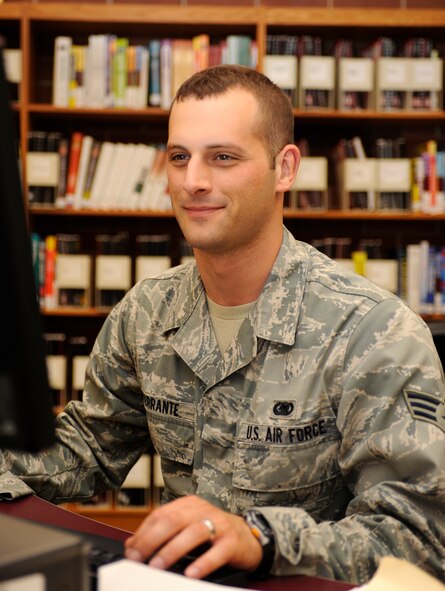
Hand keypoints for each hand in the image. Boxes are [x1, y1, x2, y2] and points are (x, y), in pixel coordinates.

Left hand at [124, 495, 262, 578]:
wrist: (249, 537)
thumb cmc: (213, 534)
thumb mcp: (187, 529)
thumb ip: (163, 534)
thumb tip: (132, 545)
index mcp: (189, 505)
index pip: (161, 515)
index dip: (144, 533)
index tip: (131, 552)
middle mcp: (203, 510)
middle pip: (173, 520)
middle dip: (152, 540)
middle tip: (139, 559)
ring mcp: (219, 524)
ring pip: (193, 532)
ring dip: (173, 550)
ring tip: (158, 566)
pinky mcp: (232, 542)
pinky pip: (217, 551)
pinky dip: (203, 563)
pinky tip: (191, 574)